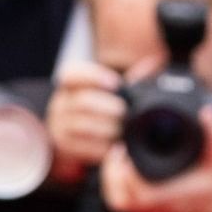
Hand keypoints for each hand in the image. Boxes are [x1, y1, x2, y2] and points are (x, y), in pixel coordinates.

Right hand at [44, 61, 126, 188]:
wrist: (76, 136)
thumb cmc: (99, 109)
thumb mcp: (110, 91)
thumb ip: (129, 79)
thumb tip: (152, 64)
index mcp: (69, 84)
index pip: (72, 75)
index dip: (94, 77)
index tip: (116, 83)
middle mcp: (60, 103)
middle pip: (83, 102)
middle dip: (108, 108)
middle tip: (124, 112)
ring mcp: (58, 125)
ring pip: (83, 126)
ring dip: (107, 129)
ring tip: (121, 130)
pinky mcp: (63, 145)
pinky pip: (82, 146)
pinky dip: (101, 147)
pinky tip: (113, 145)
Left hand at [99, 101, 211, 211]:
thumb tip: (207, 112)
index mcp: (166, 198)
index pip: (132, 187)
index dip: (120, 167)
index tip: (123, 149)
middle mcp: (151, 211)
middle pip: (115, 195)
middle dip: (111, 171)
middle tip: (117, 151)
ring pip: (114, 201)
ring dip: (110, 180)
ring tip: (116, 160)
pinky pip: (118, 204)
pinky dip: (114, 188)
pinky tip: (120, 173)